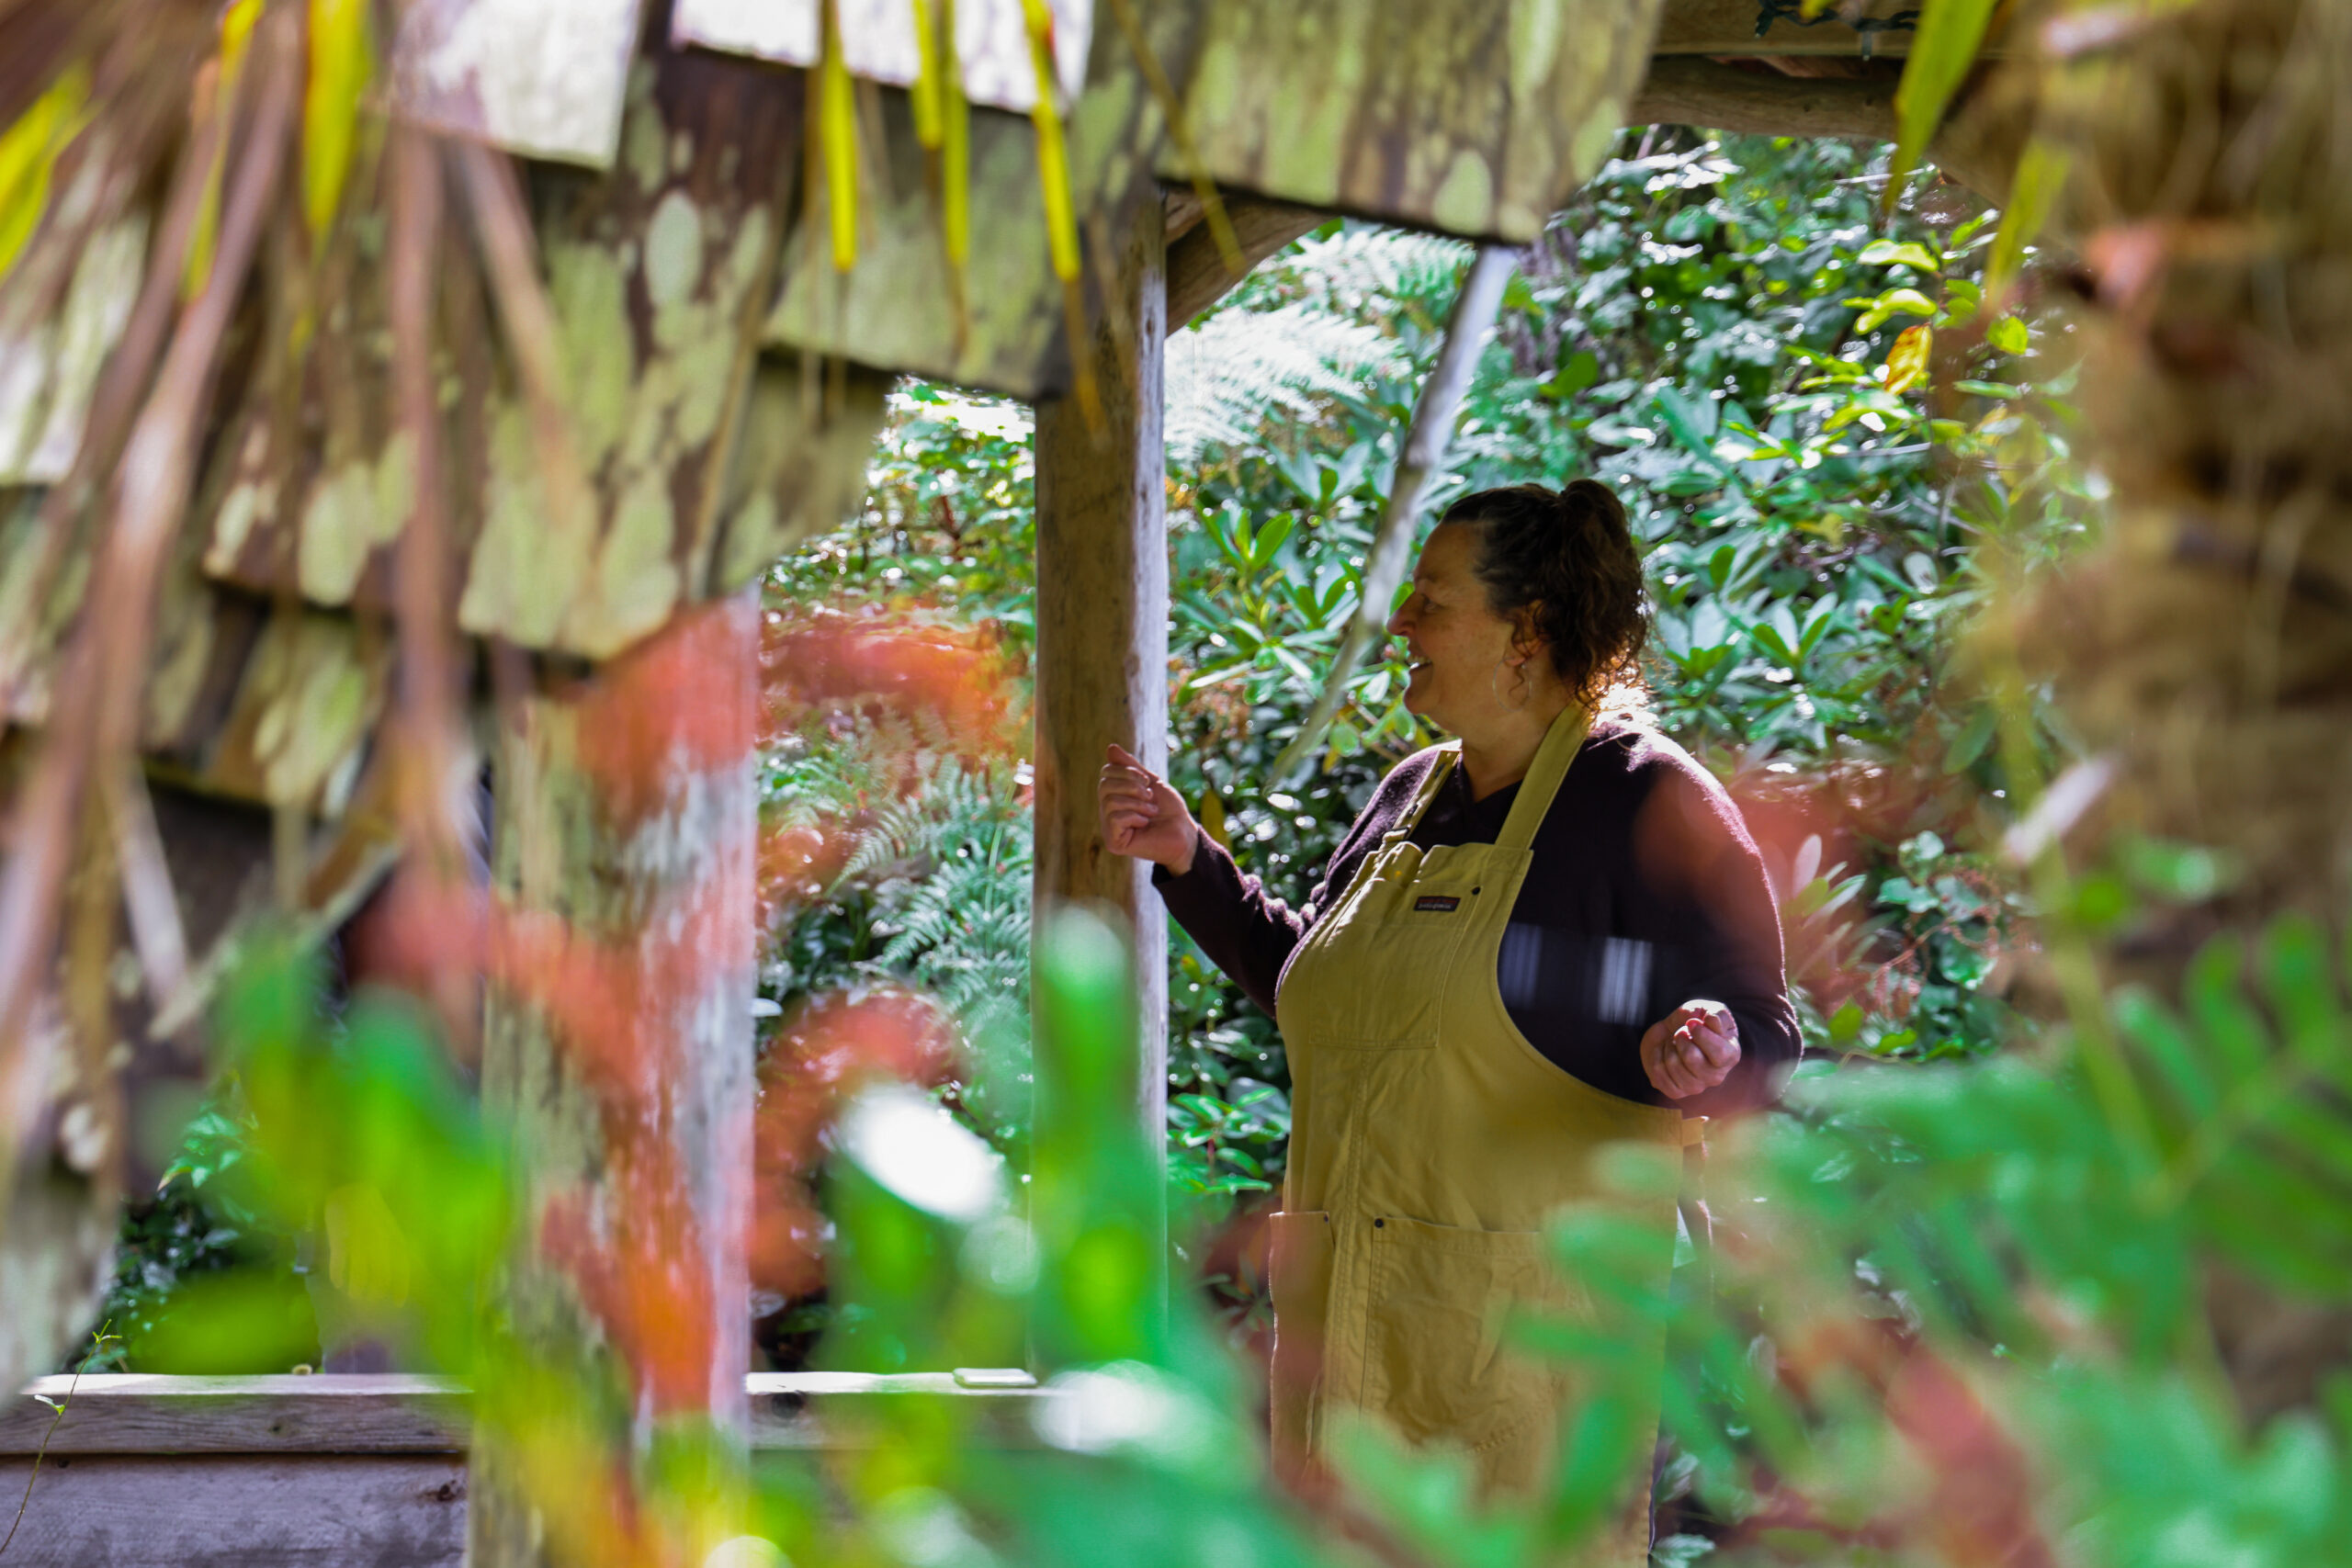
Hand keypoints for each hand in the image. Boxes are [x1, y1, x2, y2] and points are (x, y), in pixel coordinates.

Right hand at [1098, 743, 1199, 874]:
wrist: (1184, 833)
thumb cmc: (1169, 809)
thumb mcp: (1150, 781)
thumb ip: (1130, 766)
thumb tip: (1110, 748)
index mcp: (1114, 795)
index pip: (1106, 772)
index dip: (1128, 771)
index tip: (1148, 782)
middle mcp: (1107, 811)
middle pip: (1104, 785)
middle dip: (1132, 786)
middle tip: (1150, 797)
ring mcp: (1108, 828)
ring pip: (1109, 801)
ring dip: (1137, 803)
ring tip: (1151, 811)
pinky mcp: (1113, 842)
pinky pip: (1114, 818)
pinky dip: (1134, 816)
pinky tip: (1144, 823)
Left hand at [1640, 1000, 1740, 1100]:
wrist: (1672, 1030)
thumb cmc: (1694, 1020)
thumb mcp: (1708, 1009)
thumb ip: (1716, 1013)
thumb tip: (1712, 1022)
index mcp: (1730, 1055)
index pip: (1719, 1052)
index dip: (1701, 1035)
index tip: (1691, 1022)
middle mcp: (1716, 1076)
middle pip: (1692, 1058)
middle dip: (1681, 1037)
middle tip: (1680, 1032)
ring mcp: (1696, 1086)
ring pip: (1673, 1065)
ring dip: (1668, 1046)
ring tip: (1673, 1042)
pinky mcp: (1676, 1092)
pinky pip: (1659, 1075)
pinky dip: (1656, 1057)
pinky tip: (1664, 1052)